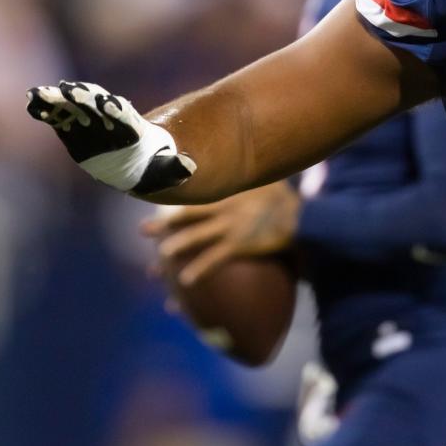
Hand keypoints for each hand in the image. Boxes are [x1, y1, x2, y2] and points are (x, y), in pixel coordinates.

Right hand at [26, 81, 195, 193]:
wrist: (138, 162)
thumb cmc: (156, 166)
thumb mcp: (169, 169)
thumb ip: (175, 168)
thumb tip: (189, 167)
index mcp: (134, 131)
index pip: (125, 118)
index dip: (117, 111)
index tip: (109, 104)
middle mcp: (111, 122)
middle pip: (97, 107)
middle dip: (85, 100)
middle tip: (70, 91)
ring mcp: (91, 122)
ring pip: (74, 108)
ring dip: (59, 101)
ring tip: (37, 94)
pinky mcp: (74, 128)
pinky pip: (59, 117)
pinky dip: (47, 110)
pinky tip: (31, 102)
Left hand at [142, 181, 301, 284]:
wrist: (302, 215)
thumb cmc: (285, 197)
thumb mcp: (265, 177)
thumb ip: (248, 175)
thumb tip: (240, 164)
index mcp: (227, 189)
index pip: (194, 190)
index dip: (172, 193)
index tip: (154, 197)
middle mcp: (223, 206)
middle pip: (185, 214)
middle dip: (163, 224)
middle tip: (143, 231)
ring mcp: (230, 226)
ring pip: (195, 237)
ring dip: (175, 247)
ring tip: (159, 259)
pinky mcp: (239, 244)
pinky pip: (214, 259)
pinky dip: (199, 270)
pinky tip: (185, 281)